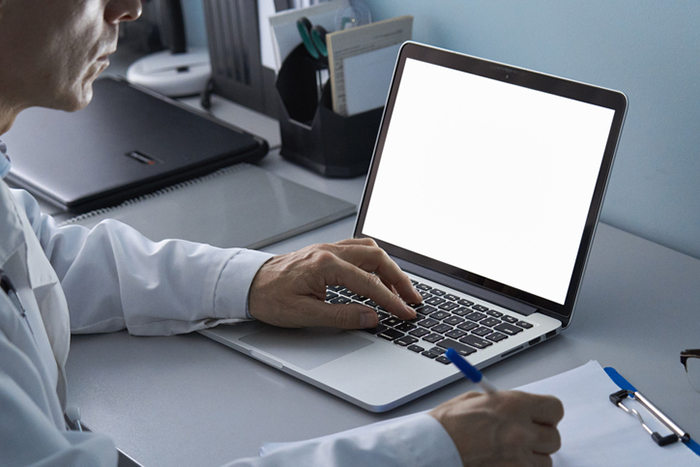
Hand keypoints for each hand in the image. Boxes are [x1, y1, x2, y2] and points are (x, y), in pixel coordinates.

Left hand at [248, 238, 421, 328]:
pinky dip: (374, 263)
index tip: (405, 313)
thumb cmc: (269, 298)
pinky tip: (377, 277)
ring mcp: (327, 249)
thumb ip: (342, 316)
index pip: (369, 282)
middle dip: (399, 279)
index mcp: (325, 265)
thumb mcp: (305, 314)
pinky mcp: (324, 252)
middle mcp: (329, 252)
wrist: (246, 284)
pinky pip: (358, 250)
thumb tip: (371, 318)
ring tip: (399, 289)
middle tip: (412, 299)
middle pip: (376, 257)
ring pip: (369, 250)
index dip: (391, 300)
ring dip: (388, 268)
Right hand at [429, 391, 563, 466]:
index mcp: (514, 406)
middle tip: (521, 436)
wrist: (433, 450)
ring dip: (531, 457)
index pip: (555, 409)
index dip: (547, 414)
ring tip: (507, 452)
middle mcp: (522, 432)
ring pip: (545, 461)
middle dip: (540, 437)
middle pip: (554, 438)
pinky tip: (502, 462)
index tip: (539, 417)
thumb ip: (503, 403)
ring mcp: (520, 459)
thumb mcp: (475, 401)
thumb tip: (519, 409)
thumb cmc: (447, 426)